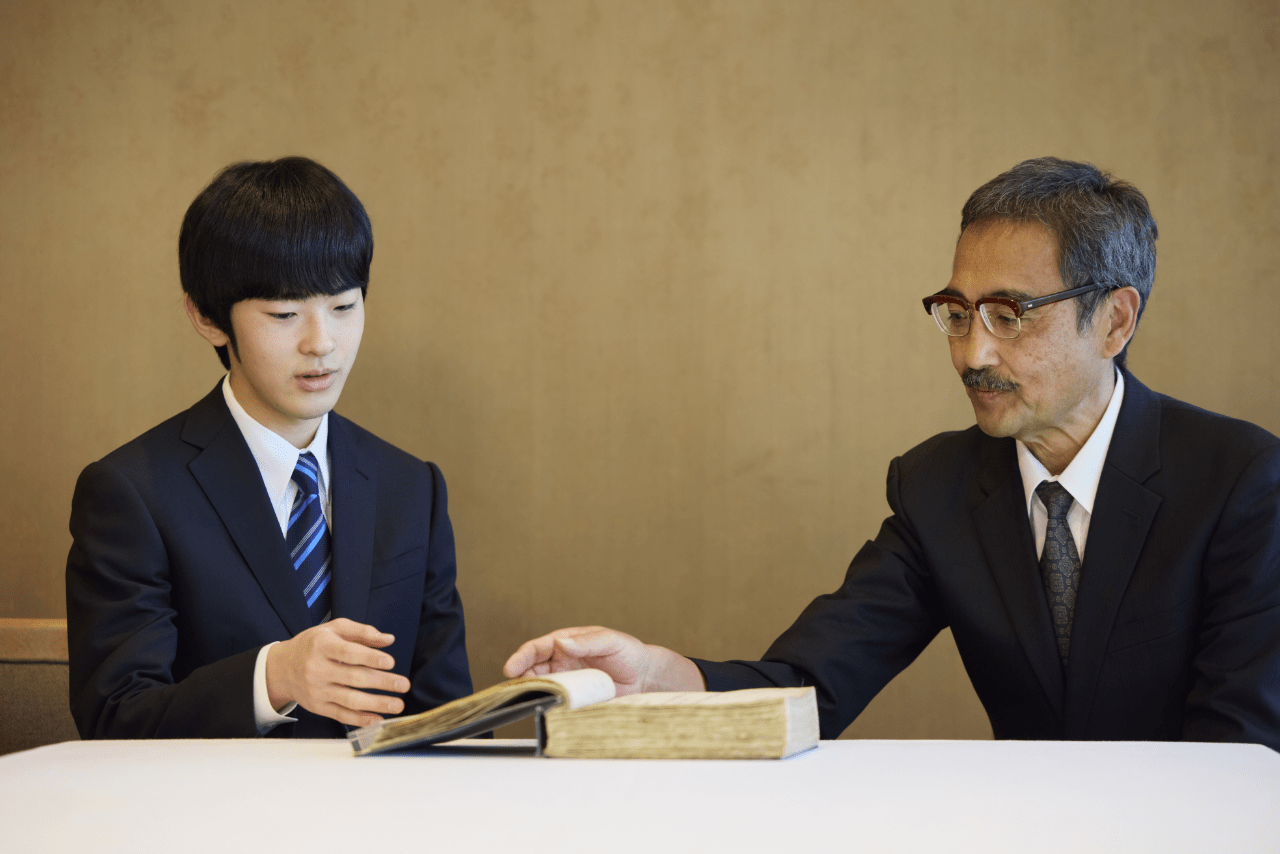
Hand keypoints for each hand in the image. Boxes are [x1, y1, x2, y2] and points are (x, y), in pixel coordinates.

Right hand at [266, 618, 408, 726]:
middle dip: (382, 683)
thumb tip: (388, 639)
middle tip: (403, 685)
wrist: (281, 668)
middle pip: (353, 678)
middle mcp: (317, 669)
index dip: (370, 658)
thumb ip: (361, 632)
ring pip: (350, 700)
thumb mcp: (333, 629)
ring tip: (398, 705)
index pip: (348, 653)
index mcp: (322, 646)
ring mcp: (317, 690)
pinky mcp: (318, 707)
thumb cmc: (312, 645)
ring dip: (377, 704)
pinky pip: (341, 715)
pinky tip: (379, 720)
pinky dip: (361, 719)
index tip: (391, 662)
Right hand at [503, 626, 704, 694]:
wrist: (646, 677)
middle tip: (514, 687)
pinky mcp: (576, 701)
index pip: (537, 648)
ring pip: (542, 688)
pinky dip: (549, 707)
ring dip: (533, 693)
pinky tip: (546, 710)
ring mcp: (568, 683)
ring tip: (526, 699)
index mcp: (566, 644)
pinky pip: (558, 705)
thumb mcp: (610, 641)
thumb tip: (561, 643)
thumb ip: (586, 641)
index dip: (522, 657)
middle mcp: (562, 664)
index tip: (512, 668)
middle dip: (520, 677)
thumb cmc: (629, 653)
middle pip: (533, 670)